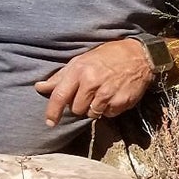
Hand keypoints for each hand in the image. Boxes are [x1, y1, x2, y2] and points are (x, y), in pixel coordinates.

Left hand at [35, 39, 154, 126]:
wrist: (138, 55)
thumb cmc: (107, 56)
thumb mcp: (81, 61)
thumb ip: (60, 77)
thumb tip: (40, 87)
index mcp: (79, 71)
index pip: (60, 96)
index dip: (52, 111)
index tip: (49, 122)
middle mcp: (92, 83)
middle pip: (76, 109)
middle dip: (79, 105)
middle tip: (88, 94)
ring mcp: (107, 94)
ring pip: (91, 114)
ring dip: (94, 108)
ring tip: (101, 94)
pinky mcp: (121, 102)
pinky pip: (108, 114)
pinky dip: (108, 109)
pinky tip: (113, 96)